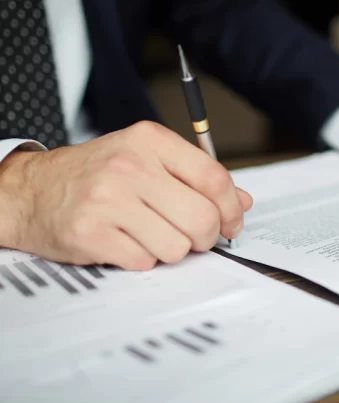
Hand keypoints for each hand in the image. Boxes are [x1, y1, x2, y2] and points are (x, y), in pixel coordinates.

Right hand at [0, 122, 252, 269]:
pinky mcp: (90, 233)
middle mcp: (130, 166)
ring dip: (171, 249)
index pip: (214, 178)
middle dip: (206, 237)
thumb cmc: (98, 174)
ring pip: (176, 247)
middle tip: (194, 237)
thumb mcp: (148, 159)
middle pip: (201, 218)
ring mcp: (108, 200)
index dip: (232, 208)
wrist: (32, 190)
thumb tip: (243, 201)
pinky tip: (126, 241)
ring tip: (151, 235)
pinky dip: (141, 259)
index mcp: (151, 141)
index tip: (232, 222)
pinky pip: (144, 262)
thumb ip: (197, 178)